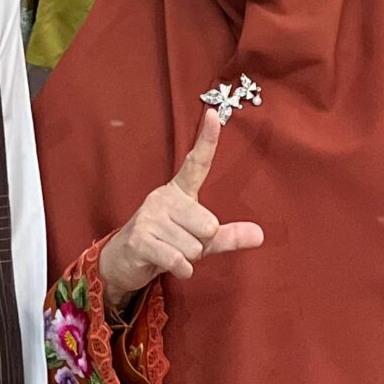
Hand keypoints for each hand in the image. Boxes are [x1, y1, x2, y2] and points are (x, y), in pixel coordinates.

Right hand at [98, 111, 262, 305]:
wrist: (123, 261)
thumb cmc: (166, 245)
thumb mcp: (201, 241)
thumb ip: (228, 236)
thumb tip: (260, 235)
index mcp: (179, 191)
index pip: (196, 162)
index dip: (206, 139)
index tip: (214, 114)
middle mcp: (163, 197)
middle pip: (208, 225)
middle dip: (201, 244)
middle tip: (182, 244)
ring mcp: (149, 216)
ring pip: (194, 247)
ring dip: (188, 258)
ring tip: (170, 252)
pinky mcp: (139, 238)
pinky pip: (178, 259)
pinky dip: (181, 269)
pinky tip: (171, 266)